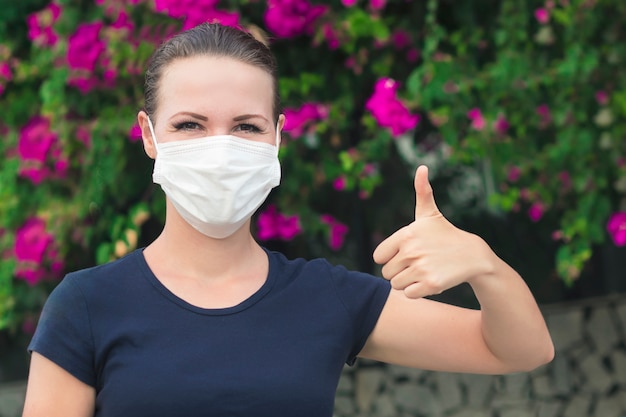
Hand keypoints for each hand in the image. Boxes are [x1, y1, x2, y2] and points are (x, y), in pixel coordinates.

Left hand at [373, 165, 493, 298]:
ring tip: (424, 271)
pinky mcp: (431, 285)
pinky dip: (417, 292)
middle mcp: (411, 251)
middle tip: (418, 264)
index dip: (390, 258)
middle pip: (387, 273)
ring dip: (408, 282)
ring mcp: (421, 268)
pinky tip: (430, 281)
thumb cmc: (445, 234)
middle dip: (400, 271)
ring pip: (396, 285)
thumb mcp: (430, 214)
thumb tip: (422, 167)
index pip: (379, 257)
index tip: (405, 253)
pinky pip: (408, 295)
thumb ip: (421, 192)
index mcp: (406, 234)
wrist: (473, 255)